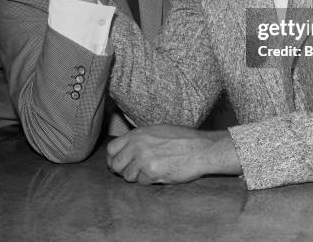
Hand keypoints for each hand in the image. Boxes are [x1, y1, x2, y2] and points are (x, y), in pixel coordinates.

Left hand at [106, 125, 240, 184]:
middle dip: (122, 171)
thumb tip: (125, 149)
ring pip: (127, 176)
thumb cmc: (183, 139)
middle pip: (115, 164)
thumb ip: (140, 138)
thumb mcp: (158, 130)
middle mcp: (138, 144)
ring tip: (151, 171)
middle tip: (133, 172)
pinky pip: (142, 183)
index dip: (113, 158)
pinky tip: (161, 173)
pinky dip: (150, 181)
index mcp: (138, 133)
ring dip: (137, 177)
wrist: (201, 148)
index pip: (111, 148)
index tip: (119, 164)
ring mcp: (144, 158)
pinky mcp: (152, 172)